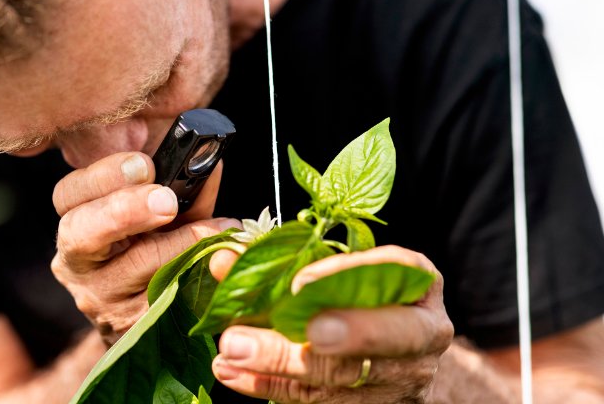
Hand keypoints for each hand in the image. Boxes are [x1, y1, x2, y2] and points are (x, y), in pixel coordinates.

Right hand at [51, 152, 237, 345]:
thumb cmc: (157, 253)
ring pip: (137, 267)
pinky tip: (220, 262)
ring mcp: (99, 301)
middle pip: (82, 233)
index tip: (144, 165)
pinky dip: (198, 274)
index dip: (104, 175)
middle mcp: (76, 264)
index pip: (68, 193)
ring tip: (221, 229)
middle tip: (167, 201)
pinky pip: (167, 297)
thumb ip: (182, 189)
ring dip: (184, 243)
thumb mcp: (164, 217)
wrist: (153, 323)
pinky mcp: (130, 329)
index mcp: (76, 223)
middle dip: (127, 210)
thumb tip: (209, 166)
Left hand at [209, 245, 453, 402]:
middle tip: (243, 339)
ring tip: (230, 353)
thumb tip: (224, 259)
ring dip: (276, 367)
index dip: (347, 274)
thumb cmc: (362, 291)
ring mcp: (403, 379)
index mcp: (421, 287)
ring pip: (339, 379)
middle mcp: (422, 336)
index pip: (397, 271)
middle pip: (364, 341)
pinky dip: (272, 386)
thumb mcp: (340, 266)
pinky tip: (237, 374)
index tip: (299, 282)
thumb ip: (291, 258)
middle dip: (301, 342)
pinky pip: (319, 400)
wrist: (393, 341)